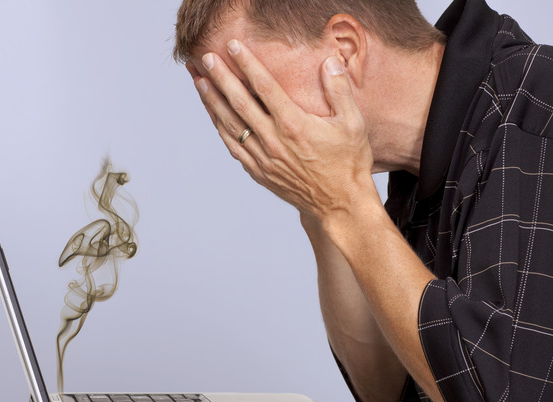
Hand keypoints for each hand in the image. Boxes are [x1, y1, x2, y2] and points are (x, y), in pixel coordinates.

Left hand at [190, 40, 377, 221]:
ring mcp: (263, 158)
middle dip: (220, 78)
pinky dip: (219, 127)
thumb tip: (329, 62)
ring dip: (212, 101)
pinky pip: (233, 146)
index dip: (247, 64)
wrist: (340, 204)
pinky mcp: (259, 172)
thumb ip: (339, 91)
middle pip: (239, 103)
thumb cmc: (349, 162)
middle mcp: (274, 141)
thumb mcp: (353, 123)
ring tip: (198, 80)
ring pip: (230, 124)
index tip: (233, 46)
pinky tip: (212, 114)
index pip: (264, 87)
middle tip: (204, 58)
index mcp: (294, 125)